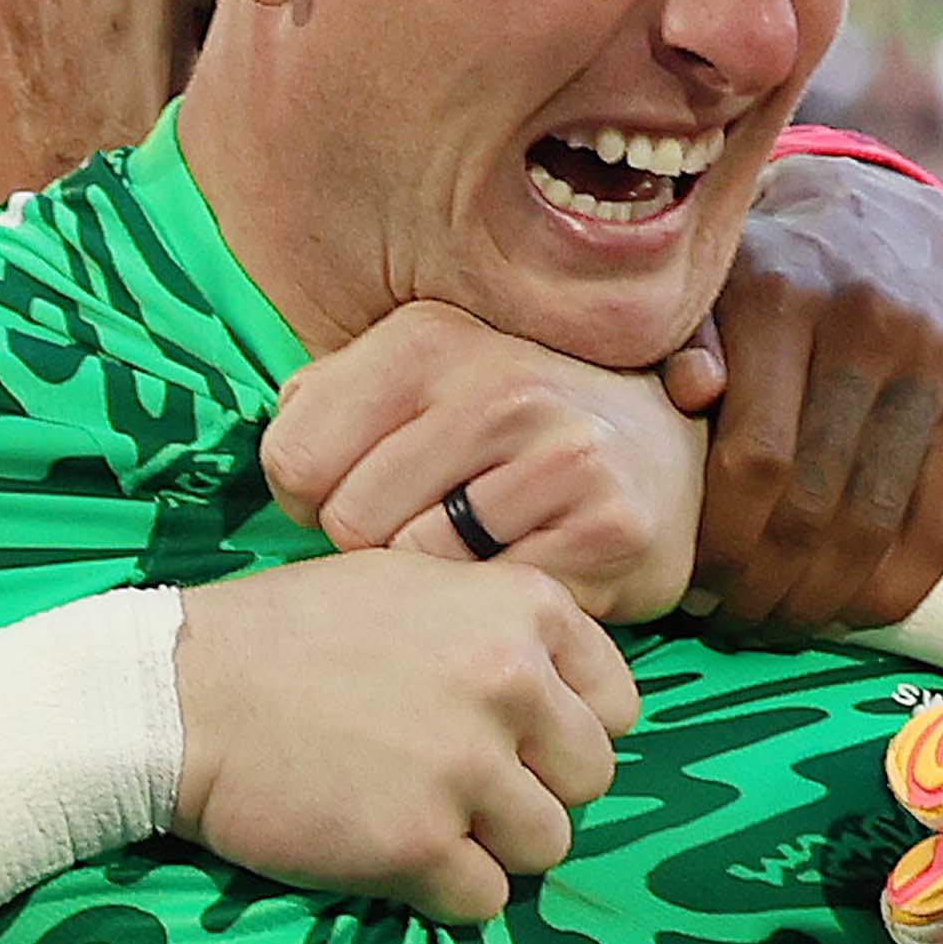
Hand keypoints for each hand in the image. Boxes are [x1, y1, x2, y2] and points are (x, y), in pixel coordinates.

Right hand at [175, 549, 636, 923]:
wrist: (174, 692)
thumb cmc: (282, 635)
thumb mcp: (408, 585)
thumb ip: (495, 629)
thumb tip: (557, 697)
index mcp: (522, 608)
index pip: (617, 706)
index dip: (565, 733)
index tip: (510, 742)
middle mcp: (510, 682)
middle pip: (590, 781)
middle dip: (532, 793)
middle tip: (455, 788)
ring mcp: (466, 767)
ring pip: (547, 846)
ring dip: (490, 847)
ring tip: (417, 821)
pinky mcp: (417, 844)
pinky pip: (482, 900)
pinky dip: (440, 891)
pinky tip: (384, 853)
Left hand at [262, 302, 699, 616]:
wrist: (661, 449)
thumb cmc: (504, 429)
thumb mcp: (414, 382)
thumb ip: (324, 404)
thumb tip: (281, 462)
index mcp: (426, 337)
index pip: (290, 459)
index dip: (312, 498)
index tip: (365, 490)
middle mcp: (498, 382)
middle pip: (347, 522)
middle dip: (373, 545)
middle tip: (435, 524)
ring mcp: (564, 452)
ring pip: (414, 567)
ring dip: (432, 580)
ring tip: (482, 543)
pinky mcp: (611, 527)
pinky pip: (489, 603)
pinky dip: (493, 605)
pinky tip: (527, 566)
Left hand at [668, 237, 942, 640]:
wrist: (871, 219)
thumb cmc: (759, 278)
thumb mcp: (704, 290)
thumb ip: (684, 341)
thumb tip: (691, 392)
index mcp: (782, 298)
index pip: (755, 461)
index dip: (723, 546)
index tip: (692, 591)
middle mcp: (868, 326)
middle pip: (816, 504)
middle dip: (768, 586)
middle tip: (736, 624)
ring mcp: (935, 361)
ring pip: (880, 523)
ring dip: (827, 600)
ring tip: (783, 625)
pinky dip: (899, 585)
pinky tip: (855, 614)